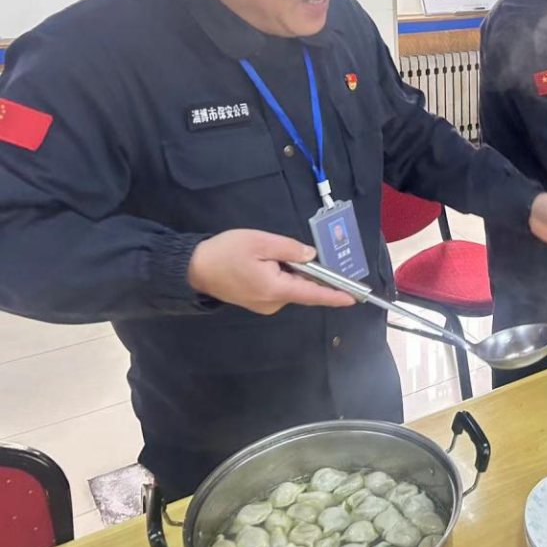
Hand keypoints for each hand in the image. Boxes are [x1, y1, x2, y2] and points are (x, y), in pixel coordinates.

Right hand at [188, 230, 355, 314]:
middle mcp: (273, 303)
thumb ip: (290, 249)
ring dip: (290, 272)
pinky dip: (280, 276)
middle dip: (306, 271)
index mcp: (276, 289)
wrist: (193, 268)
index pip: (313, 294)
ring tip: (267, 254)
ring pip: (290, 287)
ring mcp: (264, 305)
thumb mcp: (260, 242)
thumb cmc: (226, 252)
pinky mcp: (257, 302)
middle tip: (289, 252)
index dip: (335, 295)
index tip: (353, 298)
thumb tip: (311, 256)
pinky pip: (278, 288)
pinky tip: (264, 263)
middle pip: (302, 288)